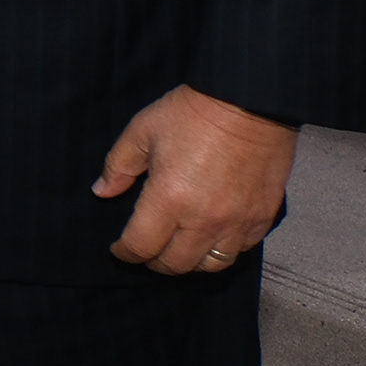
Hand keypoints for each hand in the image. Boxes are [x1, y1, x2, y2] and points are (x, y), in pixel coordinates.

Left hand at [92, 86, 295, 273]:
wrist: (250, 100)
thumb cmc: (195, 112)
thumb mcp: (142, 131)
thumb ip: (118, 166)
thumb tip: (102, 191)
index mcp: (169, 199)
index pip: (141, 246)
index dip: (125, 252)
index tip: (119, 249)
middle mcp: (203, 219)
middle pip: (176, 264)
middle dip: (155, 262)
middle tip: (147, 252)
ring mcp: (237, 221)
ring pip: (211, 265)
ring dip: (191, 263)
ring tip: (180, 250)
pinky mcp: (262, 216)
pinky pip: (241, 249)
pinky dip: (223, 250)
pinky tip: (213, 237)